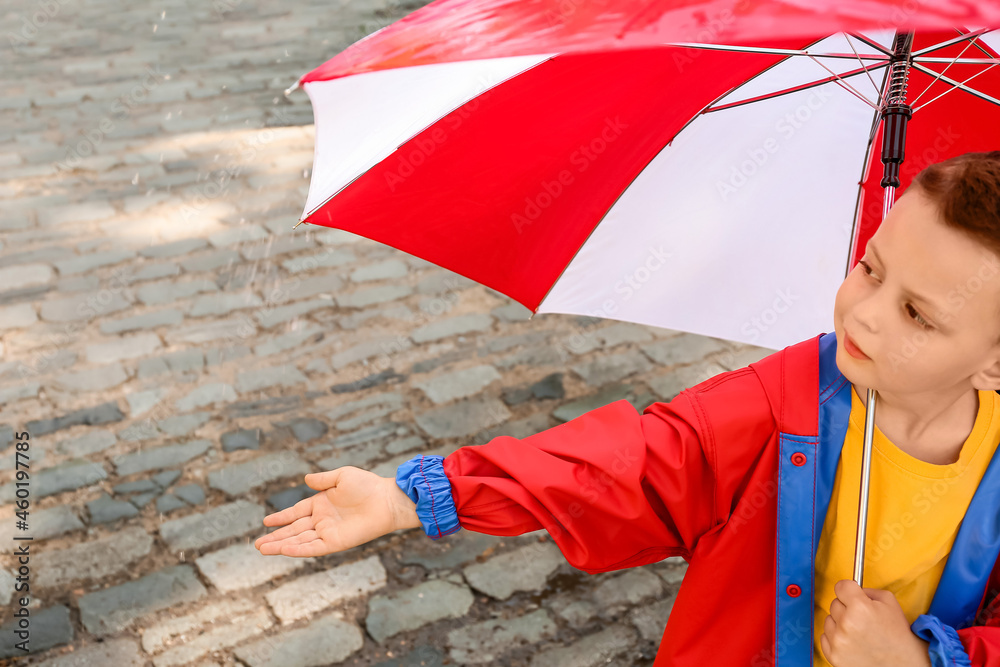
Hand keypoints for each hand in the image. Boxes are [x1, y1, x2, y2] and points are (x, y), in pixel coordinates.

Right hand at [254, 467, 419, 557]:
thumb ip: (323, 479)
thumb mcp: (342, 476)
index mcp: (322, 504)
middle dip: (276, 537)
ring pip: (300, 541)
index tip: (266, 522)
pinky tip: (284, 550)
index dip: (281, 518)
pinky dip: (298, 549)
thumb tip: (306, 479)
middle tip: (257, 544)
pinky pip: (314, 548)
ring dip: (281, 545)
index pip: (296, 513)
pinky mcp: (336, 542)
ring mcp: (328, 532)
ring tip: (262, 549)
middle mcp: (323, 520)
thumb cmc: (368, 485)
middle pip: (294, 530)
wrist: (386, 500)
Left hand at [820, 579, 931, 666]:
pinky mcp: (834, 655)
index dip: (848, 589)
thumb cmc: (898, 635)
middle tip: (863, 619)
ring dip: (840, 623)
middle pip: (834, 603)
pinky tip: (852, 642)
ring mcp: (838, 641)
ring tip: (859, 632)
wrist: (903, 665)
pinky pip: (825, 637)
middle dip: (847, 608)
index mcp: (860, 607)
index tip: (851, 594)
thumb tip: (851, 588)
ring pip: (829, 620)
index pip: (840, 586)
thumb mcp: (889, 602)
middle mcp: (846, 623)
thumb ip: (867, 590)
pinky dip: (836, 638)